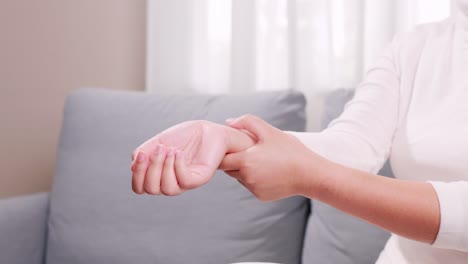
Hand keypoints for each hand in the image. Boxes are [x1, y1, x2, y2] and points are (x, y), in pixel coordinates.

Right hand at [131, 120, 254, 195]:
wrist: (210, 131)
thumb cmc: (185, 137)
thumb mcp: (160, 141)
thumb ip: (145, 152)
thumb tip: (134, 165)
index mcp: (158, 175)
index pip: (140, 187)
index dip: (137, 174)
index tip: (140, 154)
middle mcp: (170, 182)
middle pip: (151, 189)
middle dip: (150, 169)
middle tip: (159, 148)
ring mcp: (185, 182)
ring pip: (167, 189)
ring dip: (164, 167)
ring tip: (170, 149)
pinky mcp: (199, 179)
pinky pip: (184, 181)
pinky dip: (178, 166)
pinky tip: (179, 153)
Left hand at [219, 115, 326, 200]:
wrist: (310, 174)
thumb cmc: (291, 151)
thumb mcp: (270, 132)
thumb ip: (247, 122)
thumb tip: (229, 122)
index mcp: (245, 161)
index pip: (221, 159)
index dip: (222, 152)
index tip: (230, 146)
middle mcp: (246, 178)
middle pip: (228, 169)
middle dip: (233, 160)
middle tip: (246, 151)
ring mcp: (253, 188)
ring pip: (239, 178)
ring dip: (244, 170)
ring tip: (259, 160)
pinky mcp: (260, 196)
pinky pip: (251, 185)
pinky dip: (255, 179)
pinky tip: (268, 171)